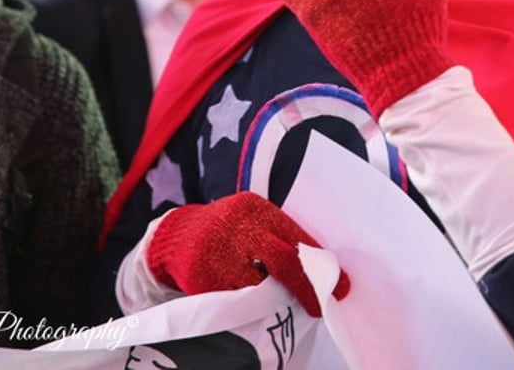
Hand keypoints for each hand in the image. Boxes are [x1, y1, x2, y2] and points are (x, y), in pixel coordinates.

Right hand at [147, 192, 349, 316]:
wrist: (174, 237)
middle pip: (283, 260)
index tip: (339, 286)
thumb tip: (319, 268)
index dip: (319, 265)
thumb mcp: (251, 221)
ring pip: (259, 283)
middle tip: (321, 305)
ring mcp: (218, 250)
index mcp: (254, 208)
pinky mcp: (202, 275)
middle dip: (306, 286)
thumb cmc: (225, 232)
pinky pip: (235, 296)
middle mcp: (237, 225)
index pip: (295, 238)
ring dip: (272, 295)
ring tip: (273, 297)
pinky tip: (245, 297)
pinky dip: (246, 301)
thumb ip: (277, 237)